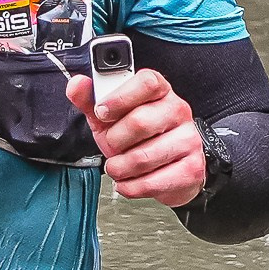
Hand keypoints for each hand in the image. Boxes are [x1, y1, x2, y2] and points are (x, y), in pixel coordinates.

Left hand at [65, 69, 206, 206]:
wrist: (166, 170)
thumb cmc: (136, 139)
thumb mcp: (110, 117)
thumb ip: (91, 100)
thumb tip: (77, 84)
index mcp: (159, 91)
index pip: (147, 82)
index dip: (120, 97)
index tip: (102, 111)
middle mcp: (178, 111)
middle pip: (140, 122)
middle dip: (114, 141)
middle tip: (111, 146)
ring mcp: (188, 139)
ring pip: (143, 157)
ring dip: (120, 167)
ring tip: (119, 166)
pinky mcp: (191, 168)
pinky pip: (153, 182)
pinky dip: (131, 187)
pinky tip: (129, 181)